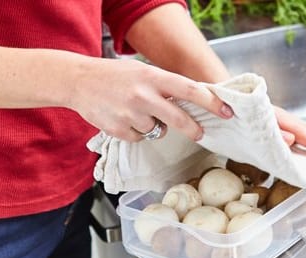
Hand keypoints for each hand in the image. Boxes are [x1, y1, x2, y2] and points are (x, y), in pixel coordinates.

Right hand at [68, 57, 232, 141]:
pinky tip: (124, 119)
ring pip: (157, 131)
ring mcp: (130, 114)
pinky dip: (136, 132)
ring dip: (154, 126)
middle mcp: (143, 95)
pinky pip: (139, 138)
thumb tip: (193, 100)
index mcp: (152, 76)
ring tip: (137, 112)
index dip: (211, 102)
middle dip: (193, 128)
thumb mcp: (142, 72)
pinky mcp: (119, 130)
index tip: (226, 111)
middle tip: (200, 133)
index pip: (190, 90)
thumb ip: (164, 85)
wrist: (79, 81)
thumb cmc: (114, 76)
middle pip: (179, 119)